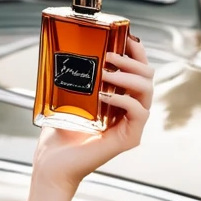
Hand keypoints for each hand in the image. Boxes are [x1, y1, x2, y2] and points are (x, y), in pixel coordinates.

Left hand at [32, 36, 153, 195]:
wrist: (52, 163)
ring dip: (127, 76)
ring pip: (147, 91)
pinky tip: (106, 96)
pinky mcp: (129, 138)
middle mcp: (129, 111)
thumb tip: (69, 51)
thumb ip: (75, 79)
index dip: (136, 52)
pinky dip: (124, 99)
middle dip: (132, 60)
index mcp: (119, 100)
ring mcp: (132, 125)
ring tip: (106, 72)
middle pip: (147, 77)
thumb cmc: (59, 134)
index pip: (137, 71)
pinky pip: (139, 112)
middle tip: (110, 55)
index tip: (126, 37)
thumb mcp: (68, 99)